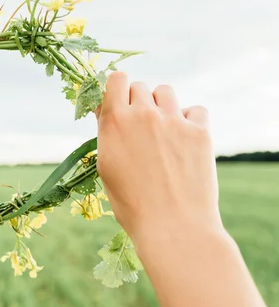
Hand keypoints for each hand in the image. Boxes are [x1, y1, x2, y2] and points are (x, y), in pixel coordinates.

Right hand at [96, 72, 221, 244]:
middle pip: (140, 86)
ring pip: (166, 91)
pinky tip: (185, 138)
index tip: (119, 103)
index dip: (116, 89)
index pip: (116, 80)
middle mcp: (144, 115)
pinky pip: (195, 109)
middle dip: (137, 101)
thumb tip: (106, 110)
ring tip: (163, 129)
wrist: (172, 226)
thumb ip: (107, 132)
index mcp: (115, 122)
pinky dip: (190, 119)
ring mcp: (173, 121)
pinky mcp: (200, 132)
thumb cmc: (132, 203)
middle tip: (140, 126)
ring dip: (162, 105)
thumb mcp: (107, 166)